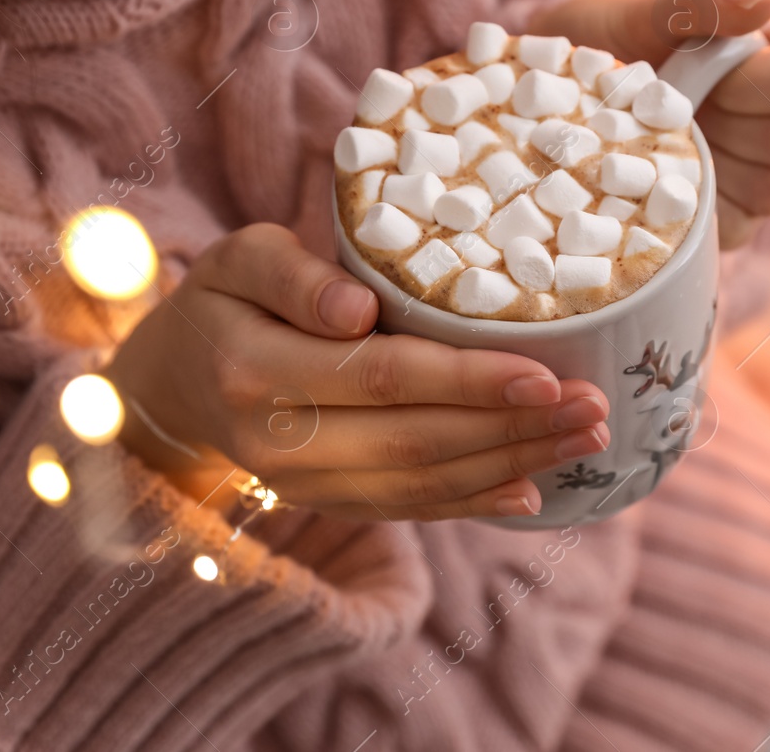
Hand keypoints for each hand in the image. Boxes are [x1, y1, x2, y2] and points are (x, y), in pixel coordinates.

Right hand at [103, 224, 609, 520]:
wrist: (173, 387)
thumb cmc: (222, 301)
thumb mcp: (238, 258)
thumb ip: (292, 275)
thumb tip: (356, 310)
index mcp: (255, 372)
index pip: (382, 379)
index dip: (469, 381)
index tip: (546, 371)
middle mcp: (279, 446)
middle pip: (418, 443)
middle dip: (517, 428)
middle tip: (596, 407)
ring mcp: (305, 488)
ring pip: (423, 486)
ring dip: (515, 465)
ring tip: (589, 439)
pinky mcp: (329, 505)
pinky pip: (410, 511)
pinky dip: (476, 502)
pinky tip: (534, 489)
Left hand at [527, 0, 769, 249]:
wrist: (549, 104)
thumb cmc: (602, 45)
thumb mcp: (639, 14)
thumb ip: (701, 1)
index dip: (768, 81)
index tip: (712, 74)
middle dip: (737, 125)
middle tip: (672, 107)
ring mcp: (758, 174)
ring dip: (715, 166)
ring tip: (658, 140)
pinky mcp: (726, 219)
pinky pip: (737, 228)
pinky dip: (694, 208)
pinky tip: (653, 183)